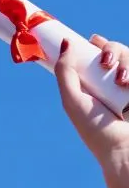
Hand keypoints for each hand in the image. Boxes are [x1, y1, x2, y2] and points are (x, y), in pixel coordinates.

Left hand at [56, 34, 128, 176]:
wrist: (123, 146)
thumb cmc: (94, 128)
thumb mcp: (72, 100)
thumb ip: (65, 72)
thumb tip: (65, 43)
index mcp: (89, 83)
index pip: (93, 54)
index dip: (95, 44)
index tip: (93, 40)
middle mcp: (109, 81)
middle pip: (114, 50)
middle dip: (111, 50)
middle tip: (106, 63)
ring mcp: (127, 84)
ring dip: (125, 62)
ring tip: (121, 82)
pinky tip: (127, 85)